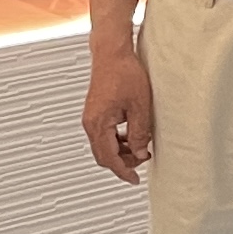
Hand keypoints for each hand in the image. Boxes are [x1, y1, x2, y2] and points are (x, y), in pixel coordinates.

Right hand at [83, 48, 154, 181]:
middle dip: (123, 162)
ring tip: (141, 147)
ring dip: (121, 151)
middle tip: (142, 161)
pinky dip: (118, 140)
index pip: (109, 158)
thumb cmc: (124, 73)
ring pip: (104, 145)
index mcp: (98, 124)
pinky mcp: (96, 112)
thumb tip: (139, 153)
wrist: (112, 53)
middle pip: (104, 155)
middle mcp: (90, 122)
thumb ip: (139, 133)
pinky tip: (132, 136)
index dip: (123, 171)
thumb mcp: (139, 106)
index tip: (134, 180)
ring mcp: (92, 117)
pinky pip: (105, 134)